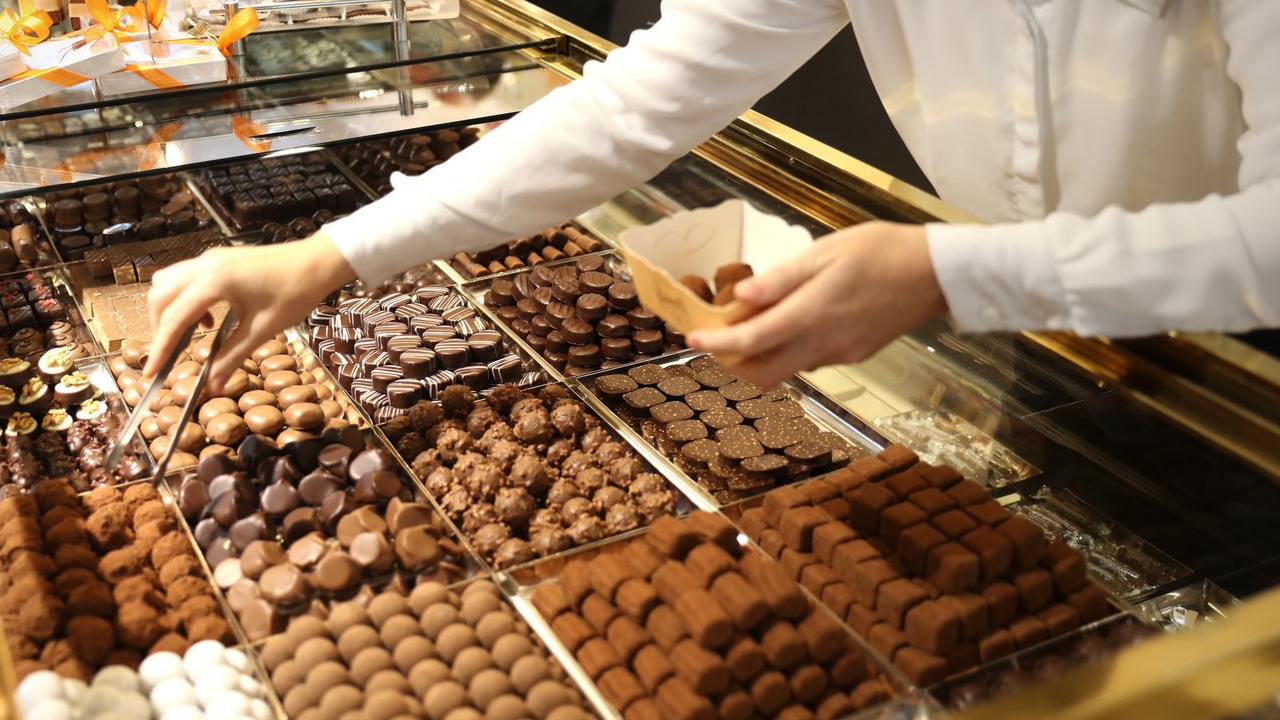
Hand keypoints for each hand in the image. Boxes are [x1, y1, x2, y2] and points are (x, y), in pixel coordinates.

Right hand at [144, 233, 355, 391]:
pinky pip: (186, 277)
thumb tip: (214, 385)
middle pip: (160, 296)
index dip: (160, 347)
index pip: (173, 318)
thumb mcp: (263, 330)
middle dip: (159, 327)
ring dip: (170, 309)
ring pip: (168, 282)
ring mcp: (209, 258)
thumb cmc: (295, 293)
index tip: (152, 372)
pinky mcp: (218, 258)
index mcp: (214, 282)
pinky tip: (210, 318)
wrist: (318, 262)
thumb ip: (232, 357)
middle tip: (172, 353)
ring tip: (195, 334)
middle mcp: (204, 265)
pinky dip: (185, 298)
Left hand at [687, 222, 945, 386]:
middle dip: (734, 362)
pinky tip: (794, 321)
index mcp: (811, 314)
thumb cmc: (882, 251)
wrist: (937, 274)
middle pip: (763, 373)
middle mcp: (822, 344)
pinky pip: (811, 361)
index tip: (691, 340)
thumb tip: (742, 297)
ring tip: (754, 322)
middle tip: (719, 336)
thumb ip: (781, 280)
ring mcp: (840, 355)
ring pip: (787, 369)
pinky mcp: (854, 356)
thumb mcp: (826, 253)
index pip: (750, 342)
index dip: (716, 345)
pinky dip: (790, 349)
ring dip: (762, 356)